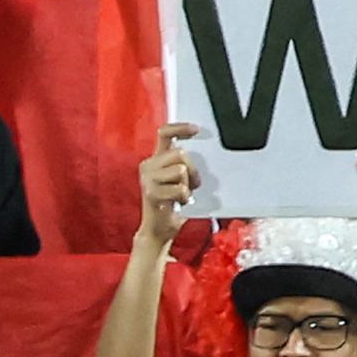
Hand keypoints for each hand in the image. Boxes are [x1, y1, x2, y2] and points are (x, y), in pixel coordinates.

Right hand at [135, 123, 199, 245]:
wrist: (160, 229)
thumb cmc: (175, 201)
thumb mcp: (183, 177)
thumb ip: (187, 162)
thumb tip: (209, 148)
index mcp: (156, 159)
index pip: (164, 133)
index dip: (180, 127)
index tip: (196, 130)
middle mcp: (148, 166)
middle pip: (180, 153)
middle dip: (193, 169)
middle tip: (192, 184)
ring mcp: (147, 179)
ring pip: (181, 170)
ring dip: (188, 184)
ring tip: (183, 195)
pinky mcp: (150, 194)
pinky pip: (180, 188)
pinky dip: (186, 197)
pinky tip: (180, 203)